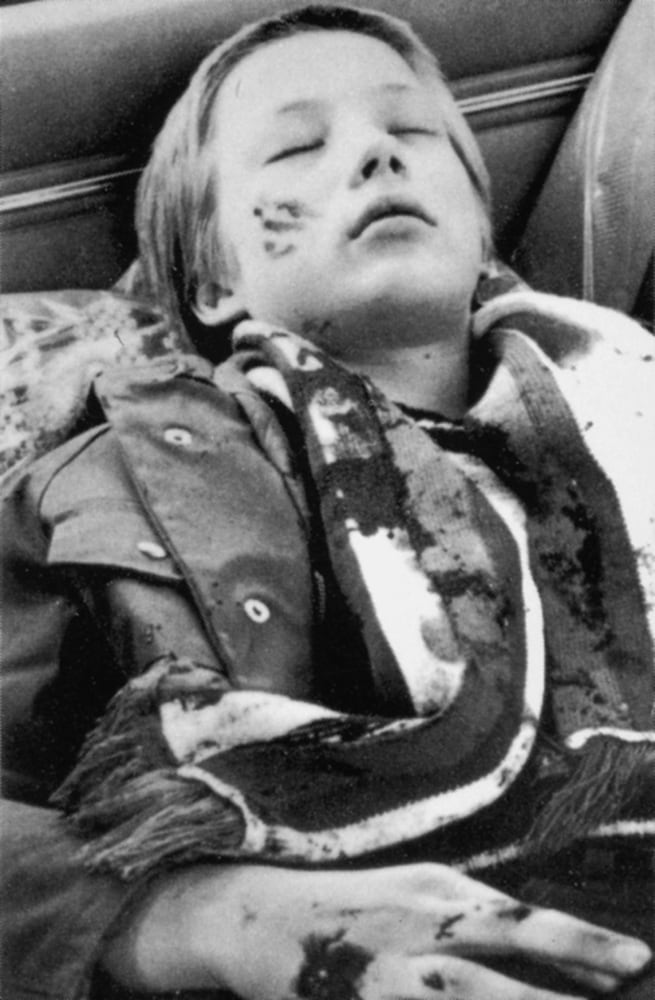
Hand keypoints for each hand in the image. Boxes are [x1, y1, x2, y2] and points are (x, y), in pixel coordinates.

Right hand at [101, 861, 650, 999]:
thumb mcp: (422, 888)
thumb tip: (551, 942)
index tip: (640, 964)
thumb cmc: (357, 903)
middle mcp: (414, 930)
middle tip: (631, 980)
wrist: (257, 915)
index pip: (523, 922)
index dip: (583, 945)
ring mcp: (382, 975)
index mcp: (436, 893)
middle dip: (567, 981)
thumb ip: (479, 912)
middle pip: (499, 963)